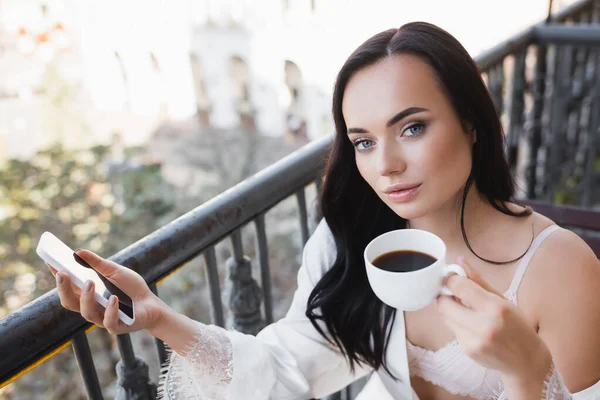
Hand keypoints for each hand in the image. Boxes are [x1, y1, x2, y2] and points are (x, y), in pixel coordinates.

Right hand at [47, 249, 165, 334]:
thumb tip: (78, 252)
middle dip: (64, 289)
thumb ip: (97, 264)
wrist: (152, 303)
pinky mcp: (117, 327)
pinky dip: (111, 310)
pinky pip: (110, 322)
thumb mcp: (115, 271)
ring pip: (87, 313)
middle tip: (63, 273)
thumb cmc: (131, 288)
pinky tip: (113, 298)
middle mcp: (90, 307)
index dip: (57, 275)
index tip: (50, 261)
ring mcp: (102, 319)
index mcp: (87, 294)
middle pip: (70, 302)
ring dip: (87, 297)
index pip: (67, 286)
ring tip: (91, 282)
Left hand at [437, 257, 551, 390]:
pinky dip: (457, 323)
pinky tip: (471, 325)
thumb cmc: (518, 326)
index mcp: (495, 308)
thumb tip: (458, 261)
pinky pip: (452, 329)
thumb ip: (477, 280)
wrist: (526, 361)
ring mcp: (473, 340)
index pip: (459, 287)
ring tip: (464, 309)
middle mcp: (483, 325)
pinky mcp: (467, 350)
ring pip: (444, 317)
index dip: (451, 279)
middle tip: (454, 293)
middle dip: (445, 295)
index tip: (452, 277)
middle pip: (444, 303)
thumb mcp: (502, 299)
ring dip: (450, 309)